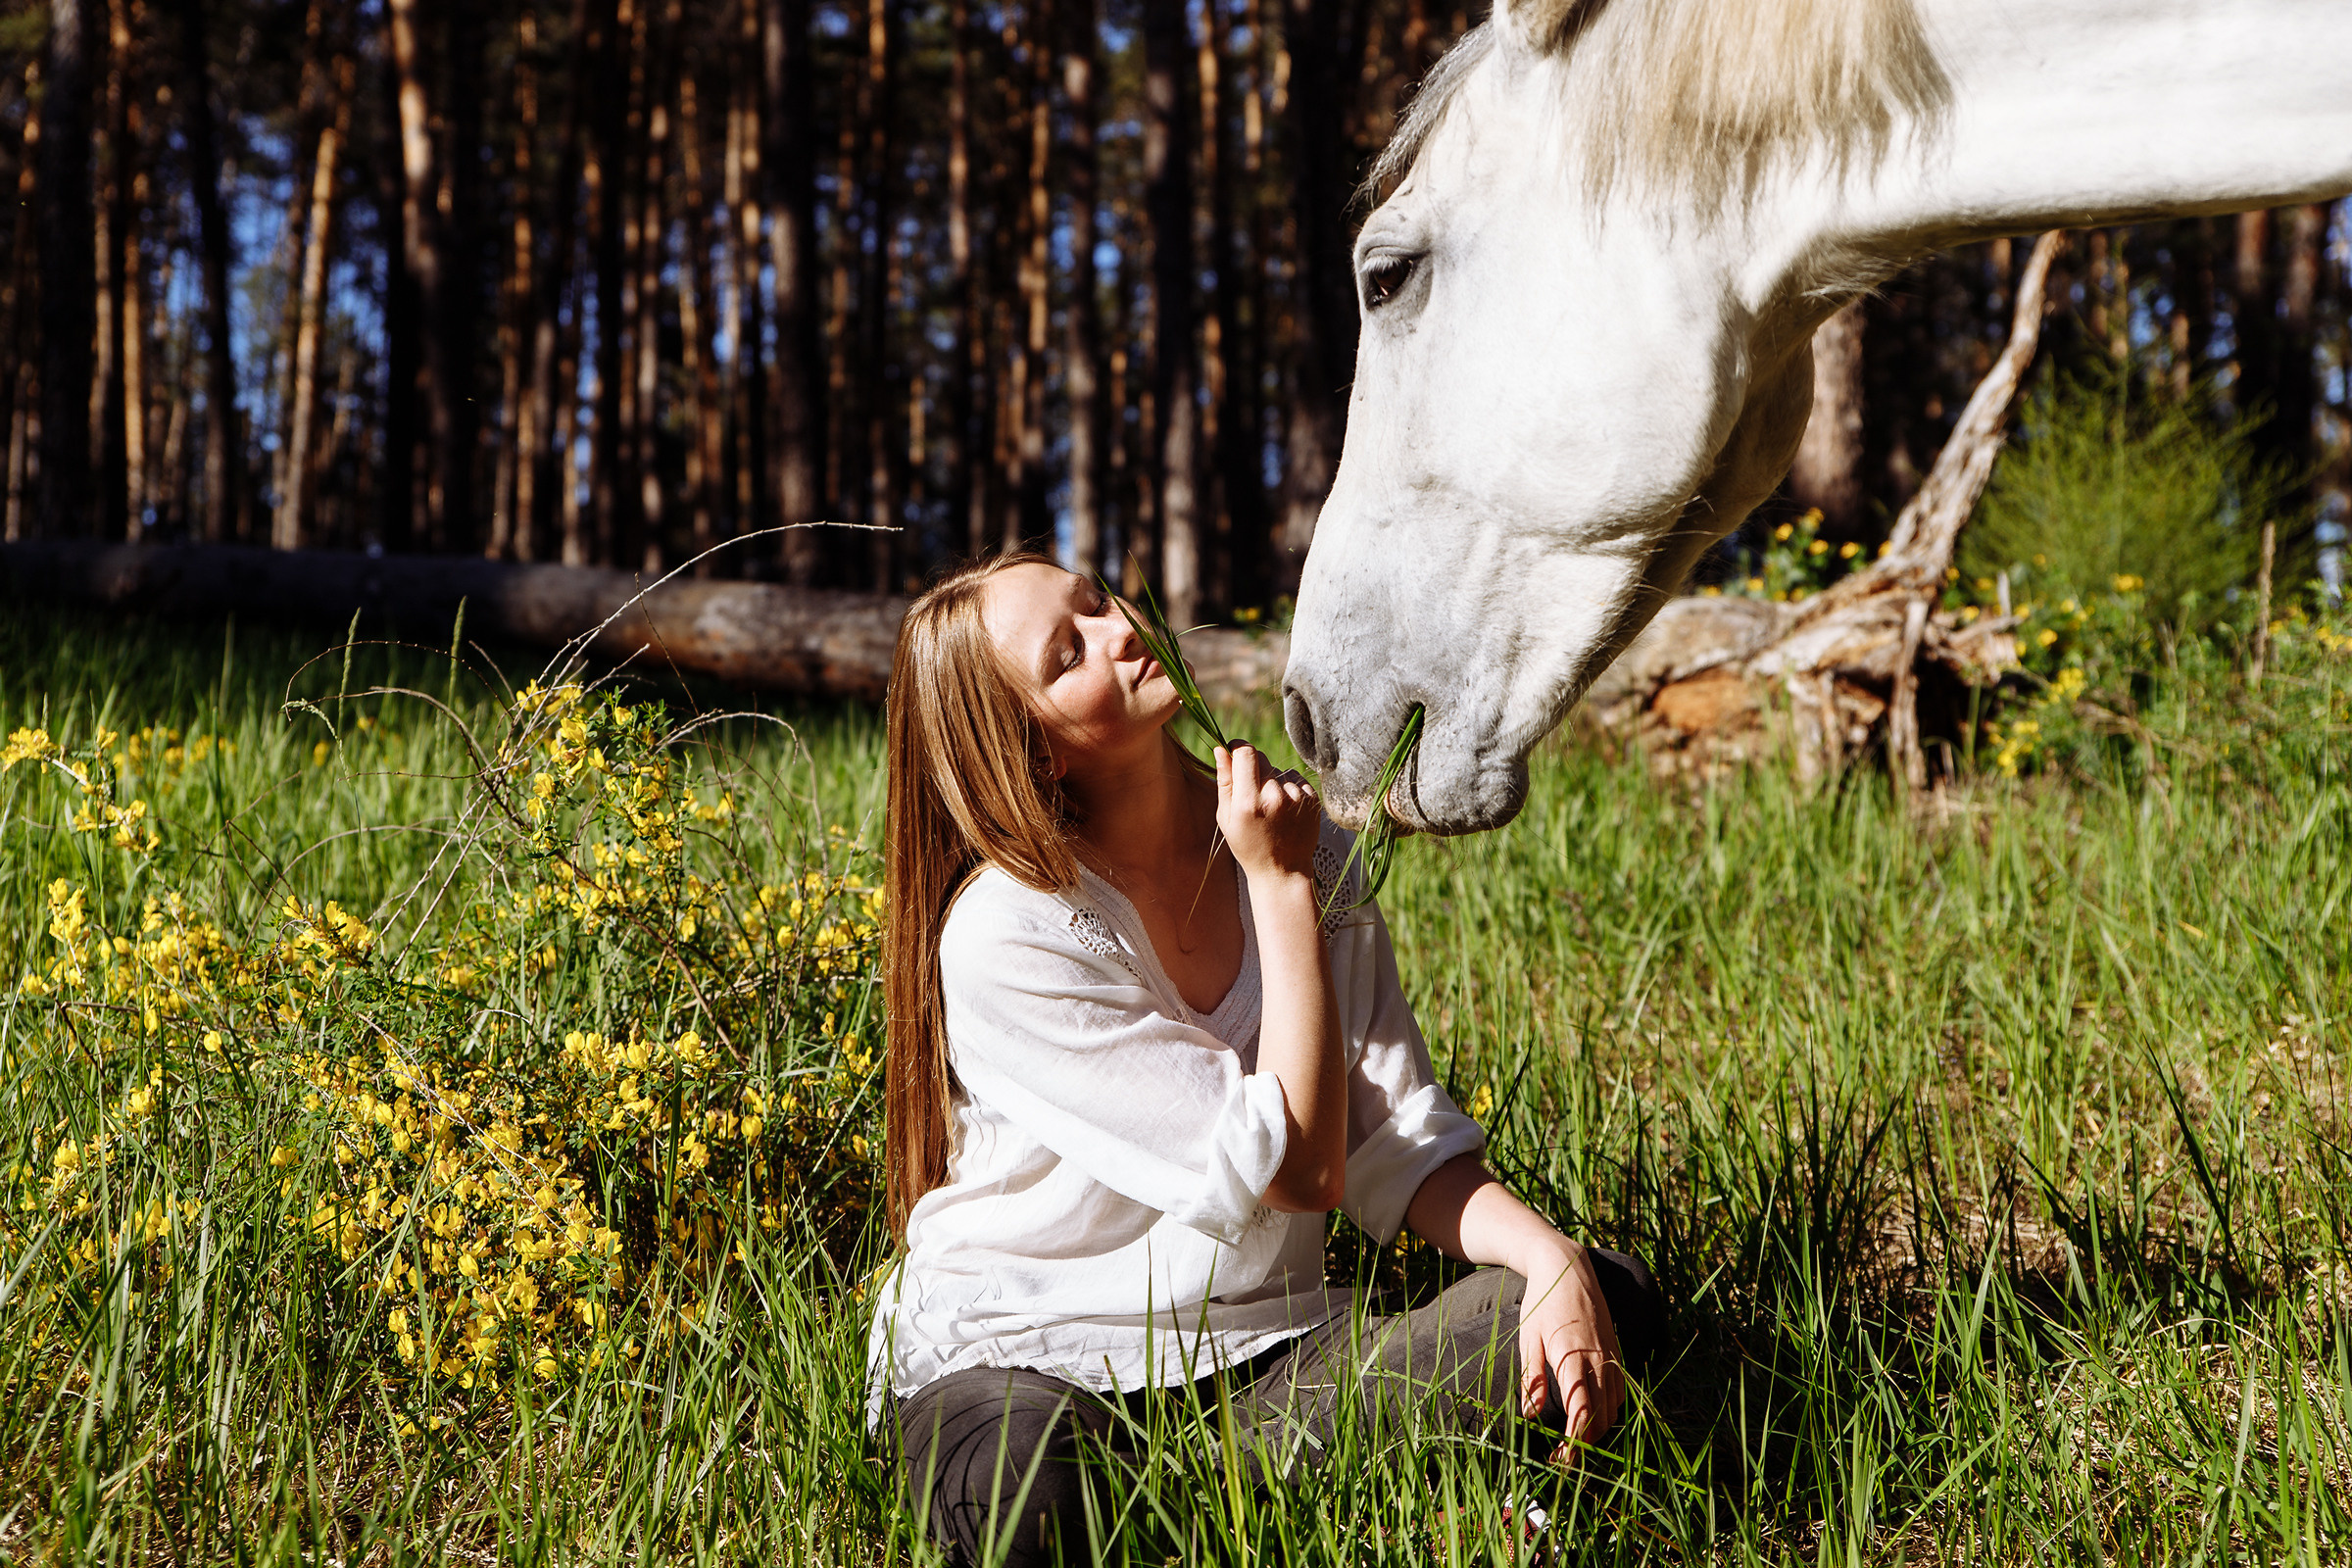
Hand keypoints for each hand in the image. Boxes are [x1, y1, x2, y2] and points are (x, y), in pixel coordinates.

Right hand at [1214, 742, 1320, 883]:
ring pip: (1279, 769)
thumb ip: (1225, 781)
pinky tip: (1284, 810)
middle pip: (1261, 758)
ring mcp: (1296, 797)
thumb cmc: (1248, 845)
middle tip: (1251, 794)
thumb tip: (1221, 749)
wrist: (1283, 870)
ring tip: (1270, 808)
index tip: (1235, 753)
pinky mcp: (1312, 799)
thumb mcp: (1226, 818)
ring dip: (1272, 781)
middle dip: (1253, 768)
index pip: (1246, 753)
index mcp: (1249, 802)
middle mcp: (1275, 796)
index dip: (1238, 748)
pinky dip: (1288, 789)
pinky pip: (1295, 779)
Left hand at [1516, 1245, 1625, 1460]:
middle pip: (1602, 1418)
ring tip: (1574, 1443)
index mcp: (1573, 1357)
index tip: (1560, 1460)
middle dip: (1585, 1445)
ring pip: (1614, 1408)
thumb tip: (1530, 1415)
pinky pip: (1619, 1392)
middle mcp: (1599, 1360)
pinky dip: (1609, 1411)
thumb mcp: (1528, 1338)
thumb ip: (1532, 1377)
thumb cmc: (1541, 1302)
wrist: (1567, 1267)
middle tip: (1563, 1459)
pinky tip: (1592, 1417)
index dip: (1573, 1443)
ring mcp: (1611, 1356)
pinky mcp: (1616, 1352)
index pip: (1581, 1413)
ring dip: (1598, 1430)